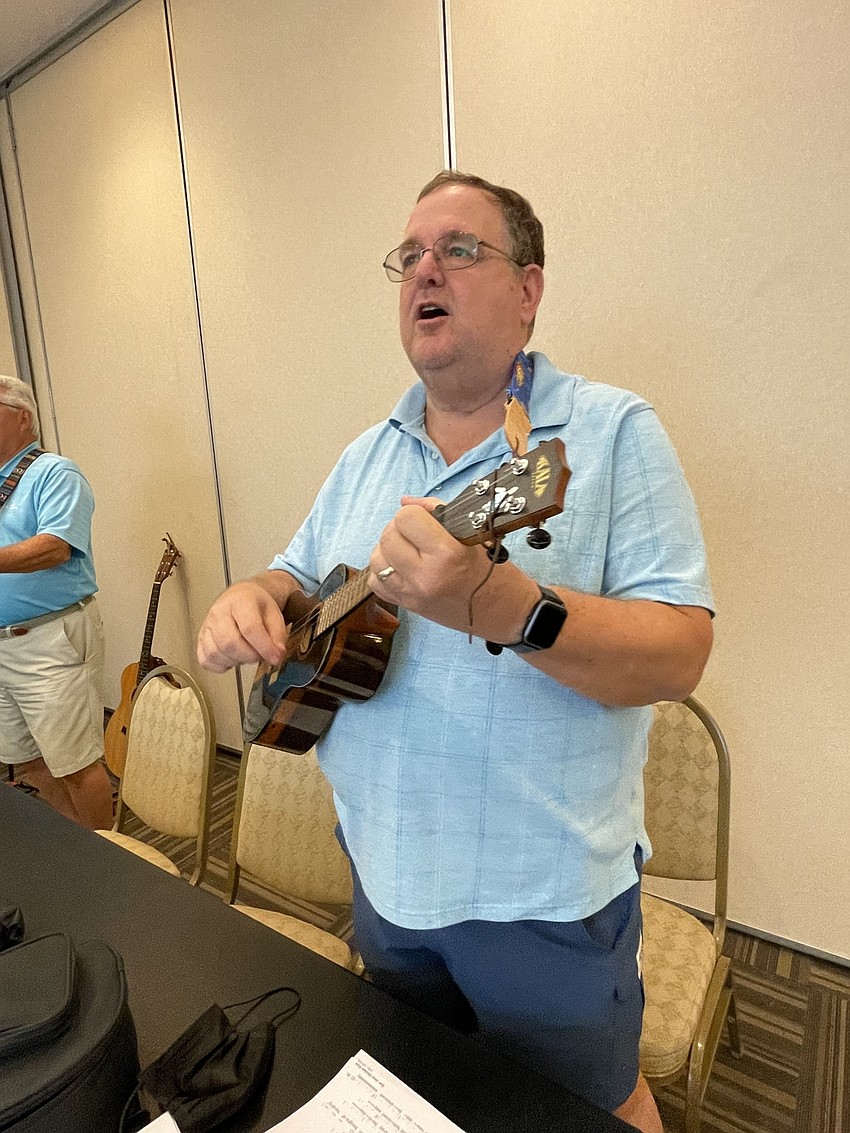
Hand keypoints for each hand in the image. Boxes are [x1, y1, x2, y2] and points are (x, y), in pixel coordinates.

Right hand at [197, 579, 288, 672]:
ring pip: (216, 653)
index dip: (264, 647)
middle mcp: (219, 612)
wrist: (241, 597)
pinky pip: (205, 660)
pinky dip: (220, 665)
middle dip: (250, 656)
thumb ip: (278, 635)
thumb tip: (276, 655)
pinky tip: (233, 658)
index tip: (276, 657)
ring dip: (236, 661)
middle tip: (261, 654)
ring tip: (247, 653)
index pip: (249, 628)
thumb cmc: (256, 605)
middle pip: (229, 643)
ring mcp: (207, 625)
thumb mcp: (275, 614)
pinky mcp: (200, 639)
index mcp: (240, 601)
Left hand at [368, 497, 499, 633]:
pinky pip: (376, 582)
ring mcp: (412, 594)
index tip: (426, 519)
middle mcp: (425, 576)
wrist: (504, 613)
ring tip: (407, 549)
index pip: (406, 518)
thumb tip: (405, 501)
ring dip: (388, 548)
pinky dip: (384, 571)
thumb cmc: (495, 571)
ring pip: (377, 558)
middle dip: (399, 528)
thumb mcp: (474, 535)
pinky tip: (402, 567)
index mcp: (447, 554)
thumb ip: (436, 513)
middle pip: (388, 536)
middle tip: (416, 532)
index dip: (415, 513)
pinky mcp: (407, 606)